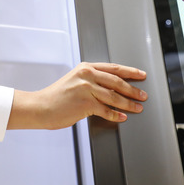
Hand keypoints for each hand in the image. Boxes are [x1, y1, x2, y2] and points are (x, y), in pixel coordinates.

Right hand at [7, 62, 146, 129]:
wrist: (41, 106)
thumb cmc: (56, 96)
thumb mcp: (74, 80)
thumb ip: (91, 80)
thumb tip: (111, 87)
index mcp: (85, 67)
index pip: (113, 68)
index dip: (130, 72)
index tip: (140, 75)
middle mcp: (87, 75)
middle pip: (117, 82)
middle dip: (133, 89)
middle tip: (143, 95)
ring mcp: (86, 89)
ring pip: (114, 96)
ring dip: (129, 103)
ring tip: (137, 107)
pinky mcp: (86, 104)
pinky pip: (106, 110)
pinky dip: (116, 115)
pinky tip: (122, 116)